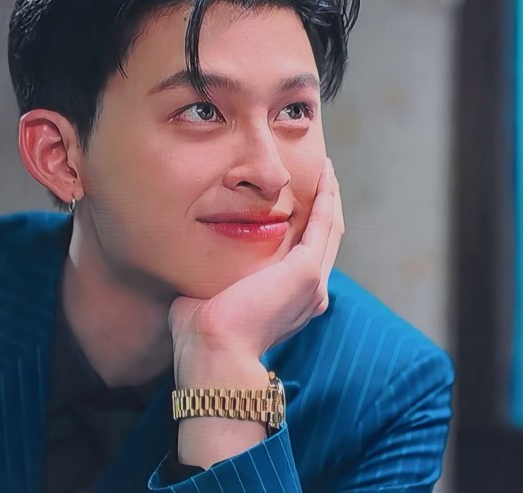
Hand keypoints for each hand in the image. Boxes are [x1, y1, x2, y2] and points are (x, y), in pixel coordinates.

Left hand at [169, 157, 344, 362]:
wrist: (213, 352)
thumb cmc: (201, 332)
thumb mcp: (212, 292)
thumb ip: (213, 272)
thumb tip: (192, 256)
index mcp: (290, 301)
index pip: (305, 254)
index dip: (307, 225)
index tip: (301, 199)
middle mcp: (309, 294)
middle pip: (324, 239)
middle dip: (325, 204)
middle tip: (323, 175)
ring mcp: (311, 283)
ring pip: (329, 229)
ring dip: (330, 196)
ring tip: (327, 170)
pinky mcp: (305, 272)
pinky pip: (323, 225)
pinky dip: (326, 198)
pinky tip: (324, 175)